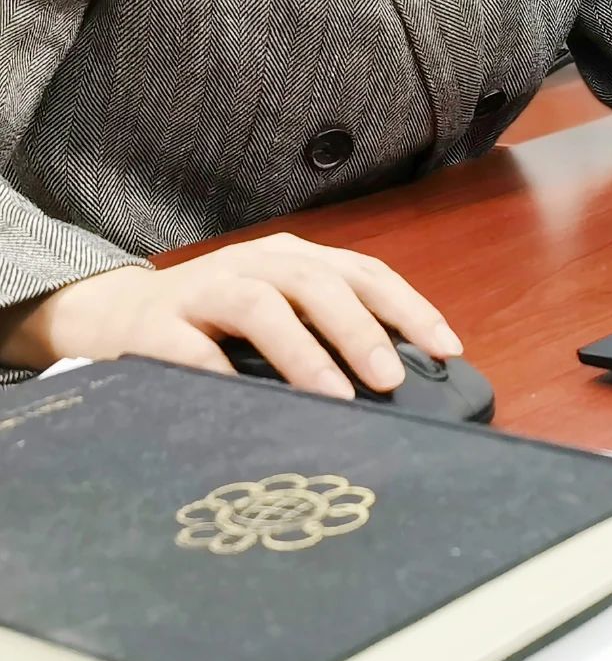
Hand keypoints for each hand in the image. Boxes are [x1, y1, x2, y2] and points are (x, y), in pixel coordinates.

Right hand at [6, 234, 462, 396]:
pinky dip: (218, 369)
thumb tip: (400, 382)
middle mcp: (253, 264)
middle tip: (390, 379)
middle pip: (315, 282)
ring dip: (301, 350)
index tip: (446, 349)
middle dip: (359, 329)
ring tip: (334, 396)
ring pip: (259, 304)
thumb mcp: (279, 313)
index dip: (408, 307)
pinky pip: (189, 347)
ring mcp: (203, 290)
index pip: (362, 272)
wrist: (116, 315)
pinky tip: (245, 402)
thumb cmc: (218, 324)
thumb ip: (328, 334)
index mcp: (292, 258)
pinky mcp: (156, 325)